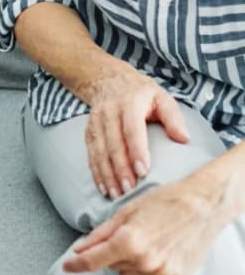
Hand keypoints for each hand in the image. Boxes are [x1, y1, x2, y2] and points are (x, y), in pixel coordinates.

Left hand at [64, 173, 227, 274]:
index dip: (77, 264)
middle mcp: (144, 262)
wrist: (201, 207)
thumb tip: (80, 247)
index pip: (93, 261)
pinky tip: (157, 250)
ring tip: (146, 239)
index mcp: (128, 242)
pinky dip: (146, 269)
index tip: (67, 265)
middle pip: (112, 266)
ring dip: (129, 262)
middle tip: (129, 233)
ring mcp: (161, 274)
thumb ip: (101, 233)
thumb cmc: (163, 202)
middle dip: (112, 252)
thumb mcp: (126, 211)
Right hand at [84, 66, 188, 198]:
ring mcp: (96, 121)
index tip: (143, 171)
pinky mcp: (90, 130)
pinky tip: (103, 187)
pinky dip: (96, 171)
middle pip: (113, 143)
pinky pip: (91, 153)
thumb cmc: (141, 93)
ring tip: (116, 194)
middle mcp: (109, 111)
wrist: (109, 79)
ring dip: (107, 173)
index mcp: (130, 102)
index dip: (136, 150)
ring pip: (100, 150)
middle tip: (130, 190)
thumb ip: (173, 117)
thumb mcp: (162, 97)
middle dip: (120, 168)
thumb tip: (184, 138)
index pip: (132, 129)